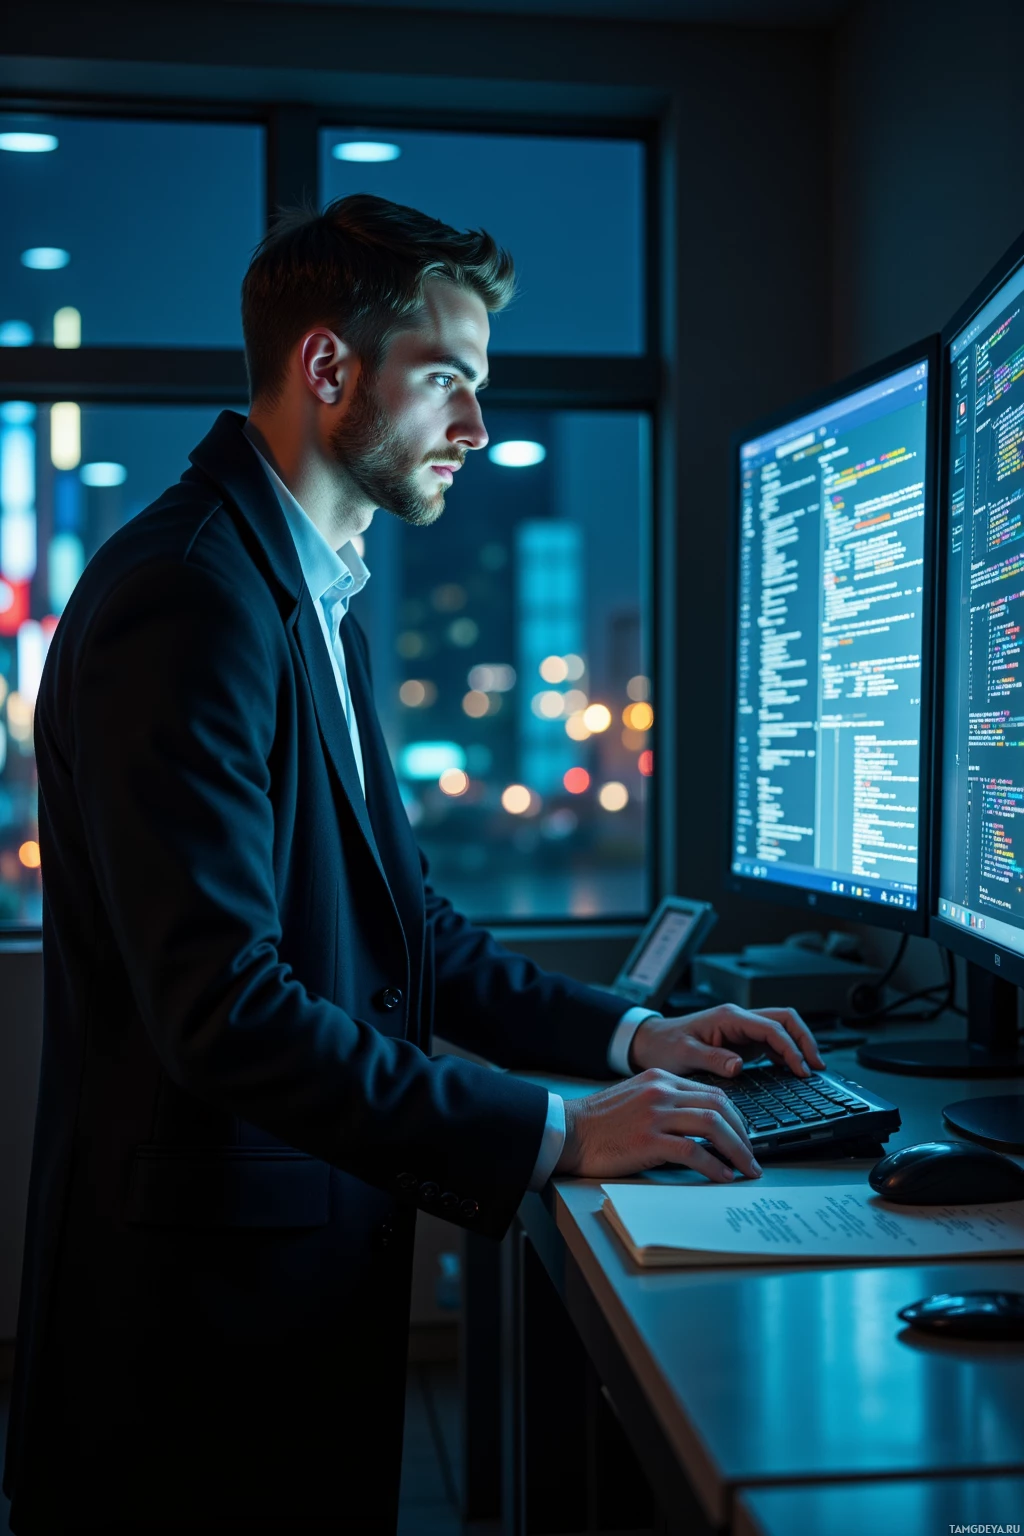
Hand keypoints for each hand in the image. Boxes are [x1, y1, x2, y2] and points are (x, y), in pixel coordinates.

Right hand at [554, 1070, 761, 1183]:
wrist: (568, 1131)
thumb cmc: (600, 1122)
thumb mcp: (638, 1099)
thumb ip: (667, 1104)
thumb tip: (702, 1128)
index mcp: (661, 1079)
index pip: (713, 1093)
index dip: (736, 1118)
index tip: (745, 1138)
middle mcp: (661, 1091)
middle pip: (720, 1106)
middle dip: (744, 1134)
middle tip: (752, 1157)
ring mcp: (655, 1114)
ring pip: (712, 1125)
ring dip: (737, 1149)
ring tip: (746, 1168)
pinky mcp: (647, 1139)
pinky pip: (692, 1151)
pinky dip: (713, 1165)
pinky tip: (722, 1176)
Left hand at [628, 1004, 824, 1079]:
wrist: (651, 1043)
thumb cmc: (664, 1045)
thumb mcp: (684, 1054)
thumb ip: (712, 1058)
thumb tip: (739, 1065)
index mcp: (729, 1018)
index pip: (772, 1027)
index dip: (792, 1047)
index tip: (802, 1069)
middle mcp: (739, 1020)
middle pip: (785, 1020)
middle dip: (805, 1040)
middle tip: (816, 1067)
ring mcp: (742, 1030)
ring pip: (781, 1030)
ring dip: (798, 1046)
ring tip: (810, 1071)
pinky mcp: (741, 1043)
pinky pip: (771, 1044)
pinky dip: (786, 1055)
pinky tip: (792, 1071)